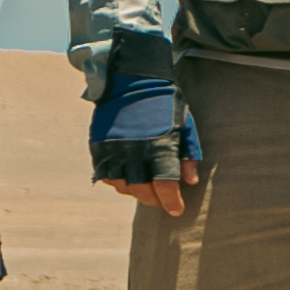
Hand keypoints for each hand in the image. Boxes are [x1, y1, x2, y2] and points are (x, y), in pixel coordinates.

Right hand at [92, 76, 202, 218]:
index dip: (172, 202)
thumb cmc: (166, 103)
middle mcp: (135, 152)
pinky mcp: (99, 147)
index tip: (177, 210)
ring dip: (135, 191)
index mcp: (159, 147)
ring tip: (145, 187)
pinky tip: (127, 176)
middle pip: (142, 191)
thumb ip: (189, 154)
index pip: (165, 187)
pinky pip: (106, 174)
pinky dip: (117, 181)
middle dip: (154, 199)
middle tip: (162, 199)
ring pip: (122, 186)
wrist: (134, 79)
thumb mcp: (186, 125)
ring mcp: (114, 150)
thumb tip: (190, 181)